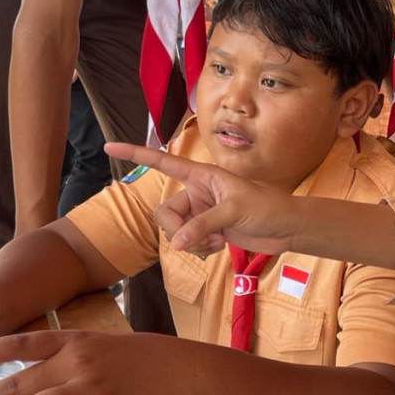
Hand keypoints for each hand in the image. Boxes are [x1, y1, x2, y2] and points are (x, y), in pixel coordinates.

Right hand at [104, 142, 301, 257]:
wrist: (285, 228)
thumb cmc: (267, 207)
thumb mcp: (235, 211)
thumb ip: (203, 225)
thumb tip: (177, 243)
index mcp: (201, 174)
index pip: (163, 162)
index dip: (135, 153)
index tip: (109, 145)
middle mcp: (196, 192)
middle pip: (164, 213)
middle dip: (177, 230)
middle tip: (199, 239)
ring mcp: (200, 213)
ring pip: (174, 231)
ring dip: (192, 243)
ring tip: (217, 241)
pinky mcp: (206, 231)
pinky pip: (186, 243)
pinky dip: (199, 249)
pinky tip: (218, 246)